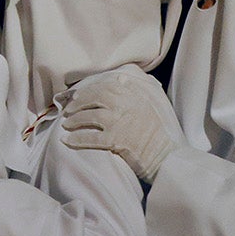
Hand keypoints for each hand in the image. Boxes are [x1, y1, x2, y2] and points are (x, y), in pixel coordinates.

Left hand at [62, 69, 184, 183]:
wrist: (167, 158)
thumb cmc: (158, 135)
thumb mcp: (151, 106)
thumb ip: (135, 91)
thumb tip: (121, 77)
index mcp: (135, 96)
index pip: (106, 86)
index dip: (88, 90)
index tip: (78, 96)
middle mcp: (126, 105)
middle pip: (94, 98)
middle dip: (78, 103)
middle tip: (68, 110)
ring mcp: (119, 122)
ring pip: (89, 116)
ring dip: (74, 121)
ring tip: (67, 125)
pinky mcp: (115, 140)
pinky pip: (89, 138)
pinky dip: (76, 139)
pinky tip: (67, 141)